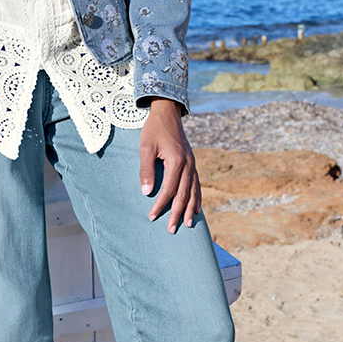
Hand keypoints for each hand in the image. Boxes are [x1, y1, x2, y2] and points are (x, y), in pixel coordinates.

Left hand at [139, 98, 200, 232]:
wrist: (167, 112)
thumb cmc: (153, 129)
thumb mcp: (145, 147)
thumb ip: (146, 170)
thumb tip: (146, 193)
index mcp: (177, 161)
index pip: (169, 190)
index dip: (160, 205)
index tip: (151, 217)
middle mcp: (188, 164)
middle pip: (183, 194)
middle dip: (177, 213)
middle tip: (171, 229)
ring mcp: (192, 163)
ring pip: (193, 191)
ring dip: (190, 209)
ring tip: (188, 224)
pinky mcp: (192, 162)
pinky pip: (196, 184)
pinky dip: (197, 197)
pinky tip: (197, 208)